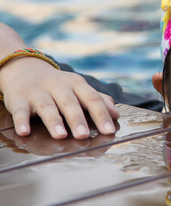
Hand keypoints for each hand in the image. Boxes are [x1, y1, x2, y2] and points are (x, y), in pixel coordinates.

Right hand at [0, 57, 118, 139]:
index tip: (109, 130)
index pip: (92, 99)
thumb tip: (116, 114)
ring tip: (60, 135)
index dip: (102, 115)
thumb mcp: (79, 88)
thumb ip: (98, 100)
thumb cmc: (59, 86)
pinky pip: (20, 110)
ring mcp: (38, 91)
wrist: (25, 70)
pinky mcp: (19, 99)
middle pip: (70, 103)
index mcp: (77, 84)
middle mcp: (59, 86)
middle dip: (77, 119)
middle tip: (84, 135)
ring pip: (47, 106)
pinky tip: (24, 132)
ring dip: (54, 121)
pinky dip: (22, 121)